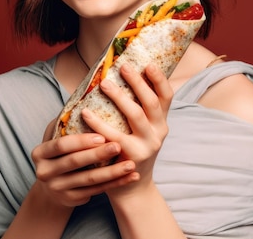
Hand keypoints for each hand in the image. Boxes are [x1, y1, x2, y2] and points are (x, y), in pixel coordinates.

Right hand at [30, 120, 138, 207]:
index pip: (61, 145)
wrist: (52, 188)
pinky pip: (97, 191)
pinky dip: (115, 184)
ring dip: (112, 172)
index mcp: (40, 153)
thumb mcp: (54, 137)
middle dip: (98, 154)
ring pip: (89, 180)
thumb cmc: (59, 153)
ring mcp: (57, 189)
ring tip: (130, 164)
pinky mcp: (71, 200)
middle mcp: (45, 172)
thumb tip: (87, 95)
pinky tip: (131, 177)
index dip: (81, 141)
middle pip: (75, 162)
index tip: (101, 135)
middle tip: (118, 146)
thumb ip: (65, 121)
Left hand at [82, 63, 173, 196]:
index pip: (167, 97)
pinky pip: (113, 136)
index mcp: (161, 122)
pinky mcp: (131, 157)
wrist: (132, 189)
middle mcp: (158, 133)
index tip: (149, 64)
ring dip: (120, 97)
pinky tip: (85, 113)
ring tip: (104, 84)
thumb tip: (119, 78)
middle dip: (138, 83)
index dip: (160, 80)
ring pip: (136, 115)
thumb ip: (138, 110)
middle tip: (123, 67)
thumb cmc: (131, 151)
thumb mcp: (143, 131)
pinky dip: (98, 123)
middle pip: (151, 103)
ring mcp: (147, 146)